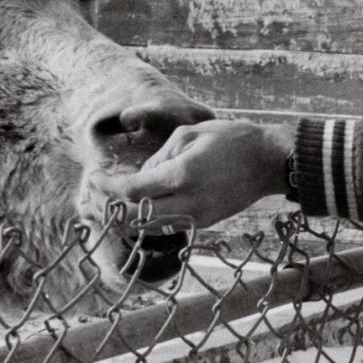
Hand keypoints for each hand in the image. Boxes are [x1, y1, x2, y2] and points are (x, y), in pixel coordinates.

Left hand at [89, 120, 294, 229]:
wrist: (268, 163)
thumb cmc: (230, 140)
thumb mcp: (189, 134)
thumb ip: (159, 156)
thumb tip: (142, 176)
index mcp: (181, 176)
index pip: (131, 191)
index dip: (107, 188)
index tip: (94, 179)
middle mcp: (187, 203)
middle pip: (135, 217)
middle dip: (110, 207)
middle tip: (95, 195)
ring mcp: (197, 217)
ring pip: (149, 227)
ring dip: (127, 216)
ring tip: (111, 202)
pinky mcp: (204, 223)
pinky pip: (167, 225)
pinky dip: (148, 217)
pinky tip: (139, 204)